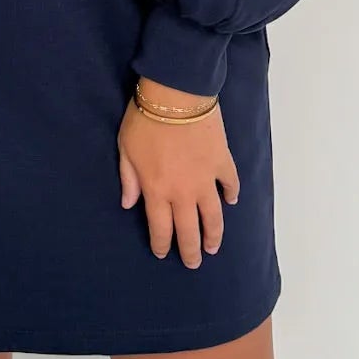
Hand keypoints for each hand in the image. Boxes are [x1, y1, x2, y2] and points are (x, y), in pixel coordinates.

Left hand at [117, 81, 239, 267]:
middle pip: (189, 230)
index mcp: (157, 191)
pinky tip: (231, 202)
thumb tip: (129, 204)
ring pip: (213, 216)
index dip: (162, 244)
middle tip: (193, 263)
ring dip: (214, 234)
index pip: (161, 228)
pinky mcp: (223, 162)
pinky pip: (230, 184)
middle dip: (190, 250)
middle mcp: (184, 192)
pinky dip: (232, 194)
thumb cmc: (144, 120)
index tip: (163, 253)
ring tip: (213, 246)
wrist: (176, 95)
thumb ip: (129, 179)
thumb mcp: (126, 150)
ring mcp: (207, 179)